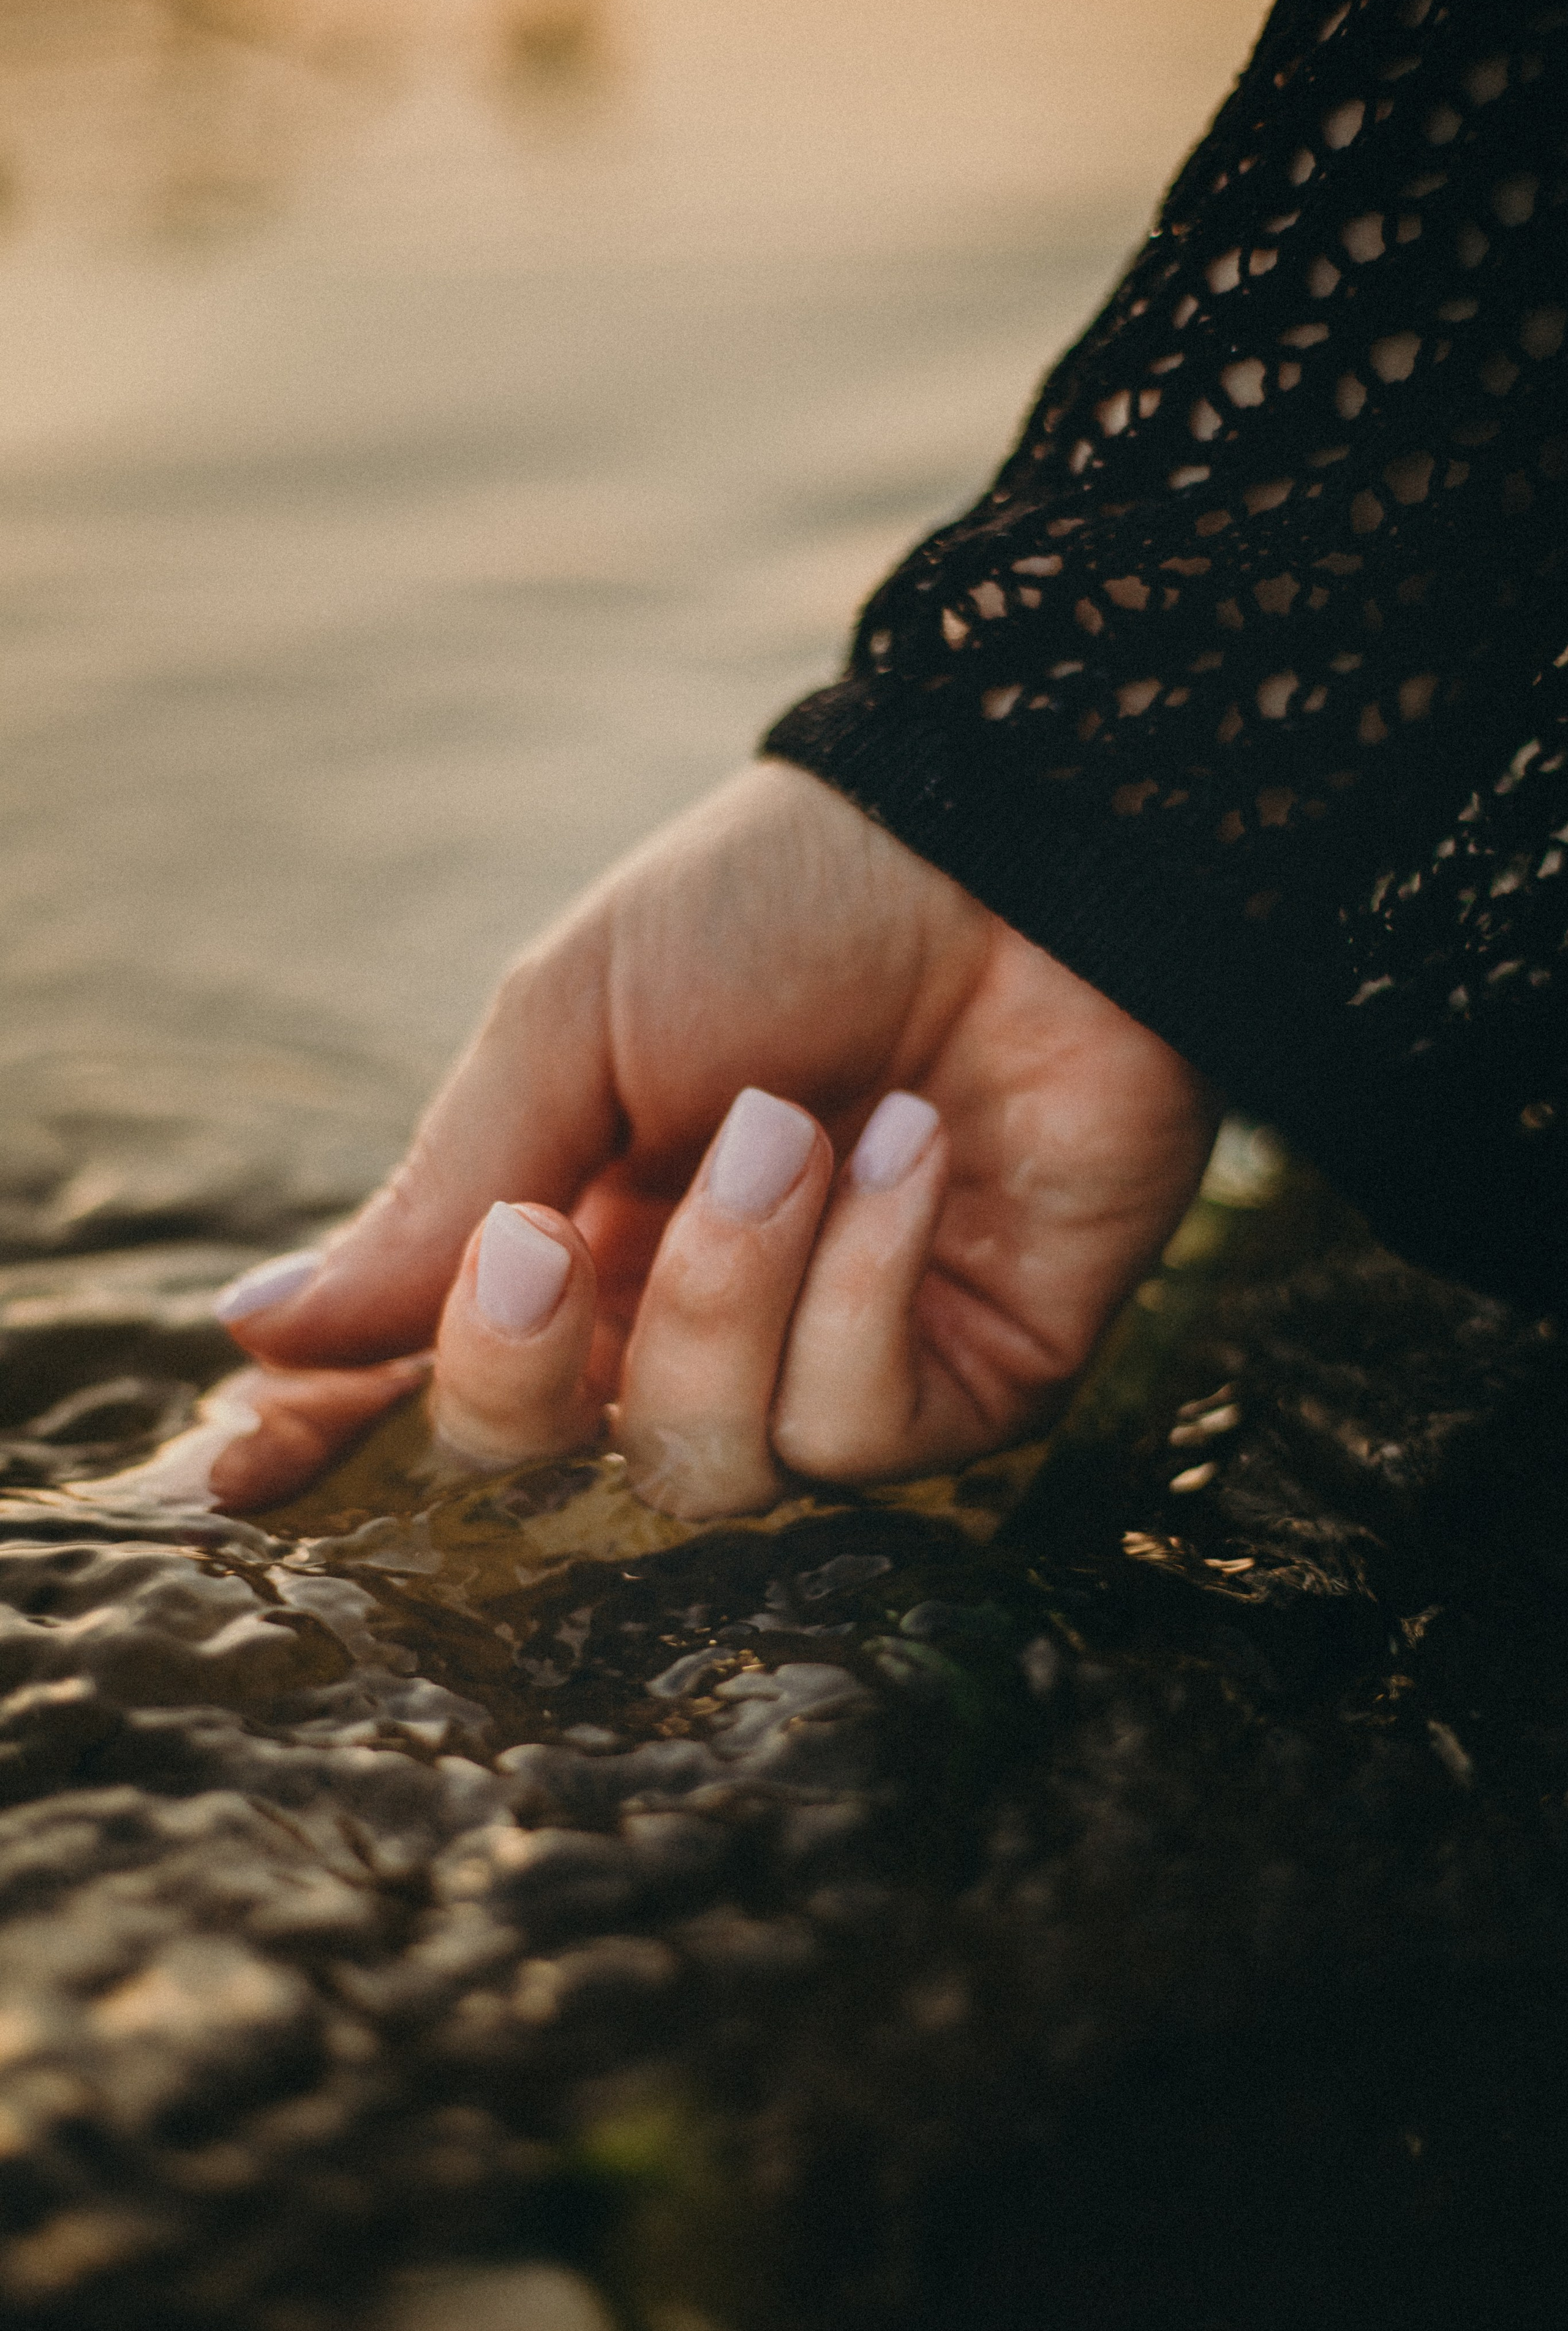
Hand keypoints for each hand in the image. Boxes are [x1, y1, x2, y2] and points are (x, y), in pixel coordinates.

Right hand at [206, 763, 1220, 1515]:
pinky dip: (867, 1282)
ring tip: (793, 1126)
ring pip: (703, 1468)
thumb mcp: (573, 1023)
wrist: (1011, 855)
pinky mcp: (963, 1391)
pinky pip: (861, 1432)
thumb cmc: (780, 911)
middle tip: (544, 1237)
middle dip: (520, 1364)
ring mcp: (817, 1370)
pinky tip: (915, 1151)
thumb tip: (262, 1330)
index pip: (429, 1374)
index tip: (236, 1475)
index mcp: (566, 1230)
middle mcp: (679, 1326)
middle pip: (538, 1463)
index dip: (332, 1435)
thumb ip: (438, 1194)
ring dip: (731, 1289)